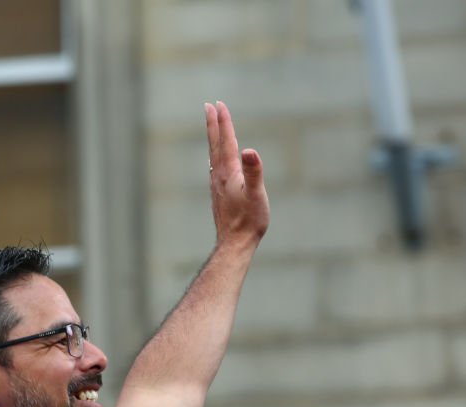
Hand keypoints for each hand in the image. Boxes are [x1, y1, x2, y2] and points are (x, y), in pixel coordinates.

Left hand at [205, 101, 269, 248]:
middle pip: (215, 145)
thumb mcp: (256, 195)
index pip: (226, 141)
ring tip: (212, 128)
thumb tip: (250, 151)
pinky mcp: (218, 194)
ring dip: (213, 139)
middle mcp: (218, 176)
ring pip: (213, 155)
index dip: (223, 122)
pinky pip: (215, 168)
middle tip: (209, 106)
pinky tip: (216, 161)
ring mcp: (216, 185)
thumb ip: (254, 172)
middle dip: (213, 124)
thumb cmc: (249, 221)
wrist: (234, 243)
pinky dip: (215, 156)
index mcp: (228, 172)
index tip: (218, 104)